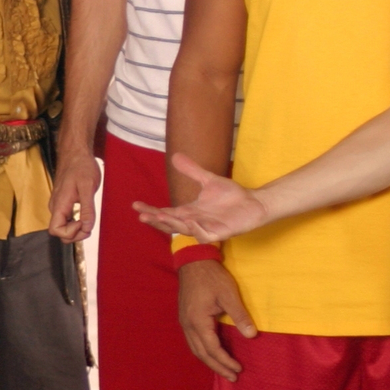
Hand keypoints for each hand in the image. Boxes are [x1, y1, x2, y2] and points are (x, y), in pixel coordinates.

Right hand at [48, 148, 101, 241]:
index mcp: (60, 204)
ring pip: (63, 226)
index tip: (83, 223)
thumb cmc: (81, 166)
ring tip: (89, 220)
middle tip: (89, 225)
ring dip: (76, 229)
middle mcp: (56, 207)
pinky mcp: (63, 202)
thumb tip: (87, 227)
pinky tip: (85, 215)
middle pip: (59, 232)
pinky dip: (75, 222)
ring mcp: (58, 205)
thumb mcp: (88, 187)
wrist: (76, 153)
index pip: (56, 230)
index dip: (70, 233)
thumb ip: (87, 209)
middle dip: (75, 234)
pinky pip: (66, 219)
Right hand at [132, 152, 268, 241]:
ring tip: (160, 216)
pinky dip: (197, 229)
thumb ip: (192, 170)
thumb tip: (176, 155)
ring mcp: (206, 228)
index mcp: (189, 211)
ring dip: (173, 224)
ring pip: (185, 230)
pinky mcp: (220, 233)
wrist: (254, 203)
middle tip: (142, 215)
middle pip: (170, 224)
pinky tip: (190, 220)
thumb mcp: (208, 180)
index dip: (151, 210)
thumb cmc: (231, 196)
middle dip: (156, 220)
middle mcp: (194, 221)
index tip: (136, 205)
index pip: (165, 212)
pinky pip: (206, 234)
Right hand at [178, 260, 255, 380]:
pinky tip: (212, 353)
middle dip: (217, 367)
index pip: (213, 349)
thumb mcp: (229, 294)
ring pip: (195, 349)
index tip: (239, 369)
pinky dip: (203, 351)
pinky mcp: (185, 318)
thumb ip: (240, 316)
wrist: (193, 261)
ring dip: (210, 361)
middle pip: (202, 354)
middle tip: (232, 377)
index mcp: (198, 321)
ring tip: (223, 369)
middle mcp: (188, 325)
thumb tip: (252, 335)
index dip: (226, 361)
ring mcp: (184, 322)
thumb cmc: (212, 277)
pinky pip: (193, 341)